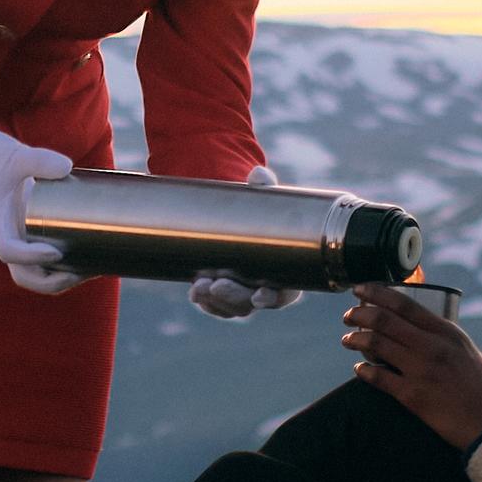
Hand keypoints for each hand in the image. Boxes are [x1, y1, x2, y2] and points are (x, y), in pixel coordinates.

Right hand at [0, 112, 85, 294]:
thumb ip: (39, 160)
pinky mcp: (29, 234)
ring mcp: (18, 238)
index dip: (30, 257)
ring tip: (91, 270)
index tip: (57, 252)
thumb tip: (67, 168)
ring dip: (60, 280)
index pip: (7, 250)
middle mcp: (7, 235)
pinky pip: (43, 262)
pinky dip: (63, 268)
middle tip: (83, 272)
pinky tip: (88, 260)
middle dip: (52, 282)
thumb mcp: (16, 155)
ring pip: (34, 274)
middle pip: (23, 276)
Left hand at [188, 165, 303, 318]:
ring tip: (199, 286)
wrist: (237, 216)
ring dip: (216, 302)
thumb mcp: (263, 198)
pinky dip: (204, 301)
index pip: (284, 294)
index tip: (259, 295)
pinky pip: (215, 305)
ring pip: (232, 308)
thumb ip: (264, 188)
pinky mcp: (223, 293)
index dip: (273, 298)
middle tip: (218, 285)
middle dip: (235, 299)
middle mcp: (266, 287)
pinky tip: (195, 292)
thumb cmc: (261, 211)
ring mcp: (243, 293)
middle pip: (252, 304)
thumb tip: (258, 174)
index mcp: (285, 271)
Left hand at [340, 283, 481, 449]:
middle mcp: (433, 347)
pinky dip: (364, 371)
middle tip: (348, 316)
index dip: (377, 293)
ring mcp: (421, 370)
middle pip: (384, 320)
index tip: (360, 290)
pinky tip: (359, 370)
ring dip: (356, 339)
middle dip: (360, 314)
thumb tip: (470, 353)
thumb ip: (472, 353)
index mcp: (451, 334)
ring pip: (376, 344)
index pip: (406, 304)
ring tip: (347, 340)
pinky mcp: (412, 396)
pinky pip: (378, 378)